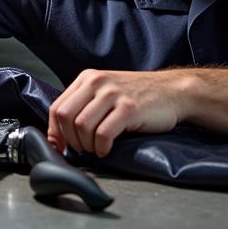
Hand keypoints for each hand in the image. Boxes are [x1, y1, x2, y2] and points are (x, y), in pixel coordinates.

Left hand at [47, 69, 186, 156]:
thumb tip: (59, 135)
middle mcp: (97, 82)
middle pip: (65, 117)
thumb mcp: (106, 92)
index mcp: (87, 78)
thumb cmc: (138, 97)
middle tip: (83, 150)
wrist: (172, 91)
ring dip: (87, 146)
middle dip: (71, 140)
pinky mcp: (129, 108)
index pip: (57, 107)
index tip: (61, 148)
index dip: (55, 132)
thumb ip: (84, 106)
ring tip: (97, 149)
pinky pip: (103, 134)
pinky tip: (108, 149)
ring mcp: (113, 94)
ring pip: (82, 126)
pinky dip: (102, 148)